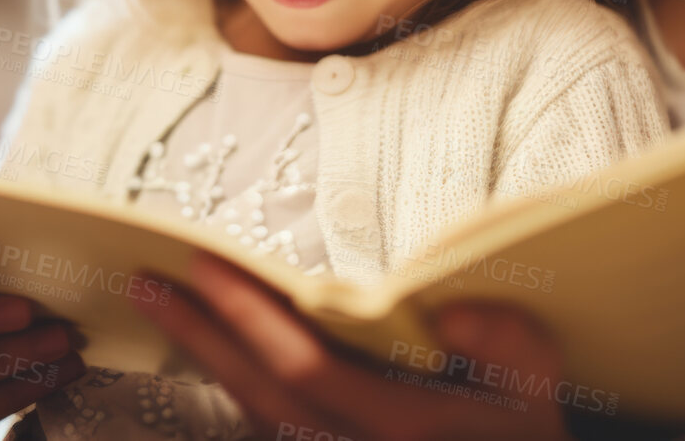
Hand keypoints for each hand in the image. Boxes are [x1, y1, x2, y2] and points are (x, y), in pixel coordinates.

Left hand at [132, 251, 577, 440]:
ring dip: (205, 358)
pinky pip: (266, 429)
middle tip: (145, 281)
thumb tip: (451, 308)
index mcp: (404, 428)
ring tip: (160, 301)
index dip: (249, 315)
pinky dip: (232, 385)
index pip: (306, 368)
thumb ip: (507, 340)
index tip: (205, 260)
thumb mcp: (540, 379)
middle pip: (258, 395)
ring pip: (254, 417)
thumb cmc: (526, 425)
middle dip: (198, 334)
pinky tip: (205, 345)